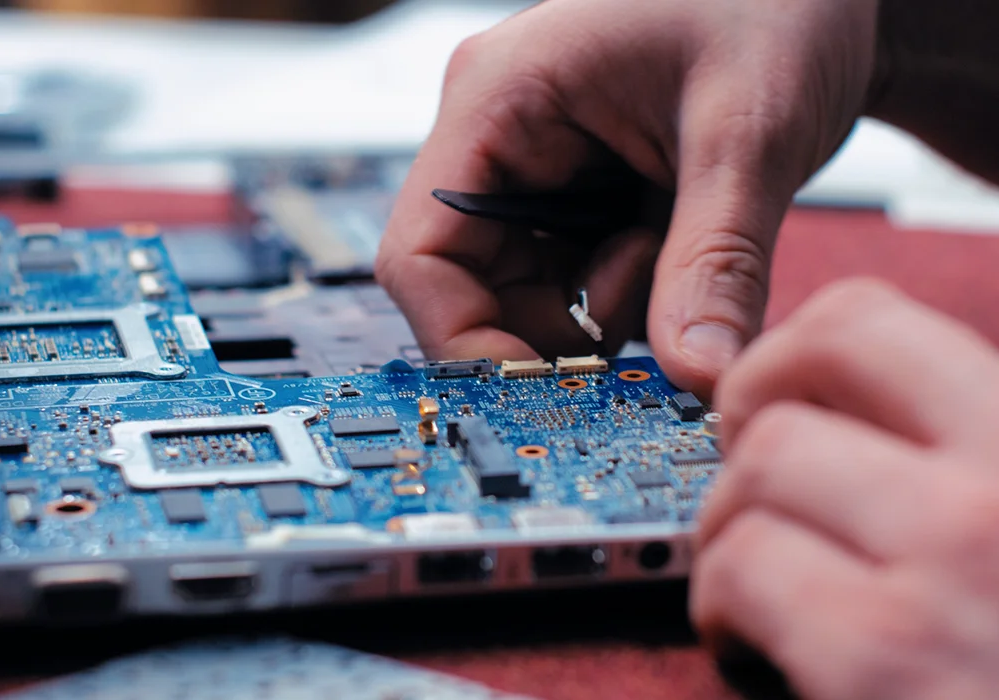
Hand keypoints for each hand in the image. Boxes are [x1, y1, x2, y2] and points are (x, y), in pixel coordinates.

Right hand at [375, 0, 884, 395]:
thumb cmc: (775, 3)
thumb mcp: (747, 132)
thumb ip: (716, 260)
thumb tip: (697, 375)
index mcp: (498, 98)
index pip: (421, 253)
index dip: (464, 339)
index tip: (542, 388)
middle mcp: (500, 137)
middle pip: (470, 286)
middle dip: (555, 328)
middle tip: (648, 322)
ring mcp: (536, 167)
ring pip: (526, 292)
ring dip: (600, 312)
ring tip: (677, 251)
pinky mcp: (577, 193)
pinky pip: (572, 279)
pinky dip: (622, 297)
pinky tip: (675, 251)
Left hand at [692, 278, 998, 699]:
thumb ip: (949, 466)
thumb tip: (835, 422)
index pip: (870, 321)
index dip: (788, 354)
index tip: (770, 400)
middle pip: (800, 370)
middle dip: (742, 412)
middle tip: (744, 472)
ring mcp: (955, 563)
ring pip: (756, 471)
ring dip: (727, 526)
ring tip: (754, 581)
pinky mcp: (886, 659)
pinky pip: (740, 570)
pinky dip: (719, 607)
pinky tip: (755, 646)